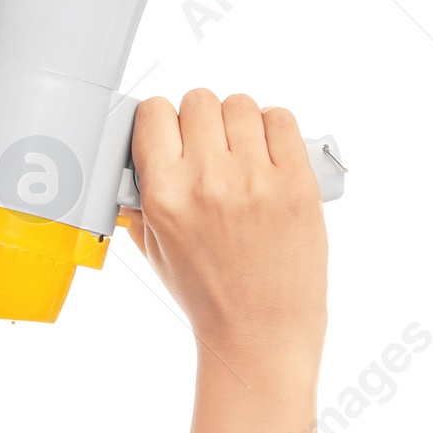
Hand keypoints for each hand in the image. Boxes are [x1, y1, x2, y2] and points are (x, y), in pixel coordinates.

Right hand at [120, 89, 327, 366]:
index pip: (154, 114)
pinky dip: (272, 129)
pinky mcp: (296, 181)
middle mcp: (208, 180)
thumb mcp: (156, 251)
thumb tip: (136, 164)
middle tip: (206, 148)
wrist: (260, 331)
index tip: (168, 134)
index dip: (160, 121)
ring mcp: (256, 178)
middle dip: (199, 120)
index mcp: (164, 196)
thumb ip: (141, 203)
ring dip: (237, 122)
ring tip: (240, 153)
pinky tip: (266, 154)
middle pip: (198, 100)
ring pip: (240, 104)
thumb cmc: (208, 296)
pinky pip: (281, 120)